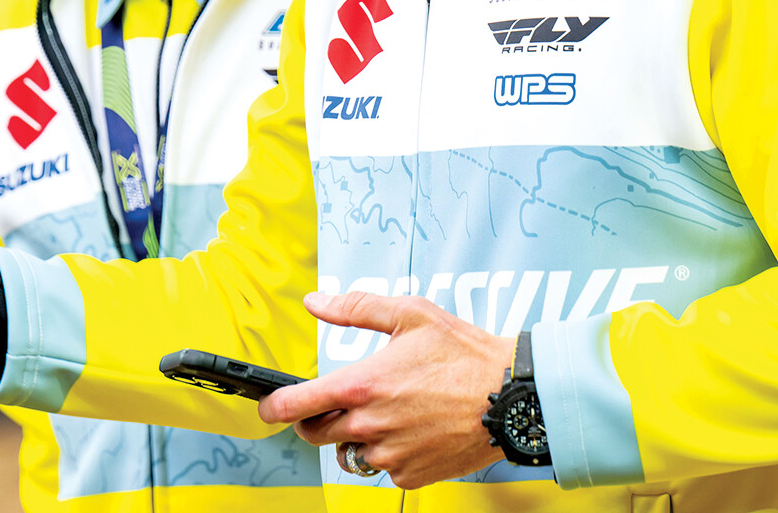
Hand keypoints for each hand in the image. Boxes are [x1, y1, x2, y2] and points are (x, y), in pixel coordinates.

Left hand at [258, 291, 509, 488]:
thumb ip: (356, 308)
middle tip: (339, 402)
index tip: (266, 409)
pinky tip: (413, 429)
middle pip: (316, 434)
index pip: (298, 404)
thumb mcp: (411, 314)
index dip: (273, 408)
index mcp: (364, 384)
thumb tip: (315, 302)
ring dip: (357, 436)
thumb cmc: (464, 353)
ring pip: (351, 452)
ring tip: (390, 411)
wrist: (511, 396)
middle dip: (317, 419)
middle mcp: (371, 424)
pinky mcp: (410, 475)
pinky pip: (383, 468)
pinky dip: (389, 452)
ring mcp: (390, 453)